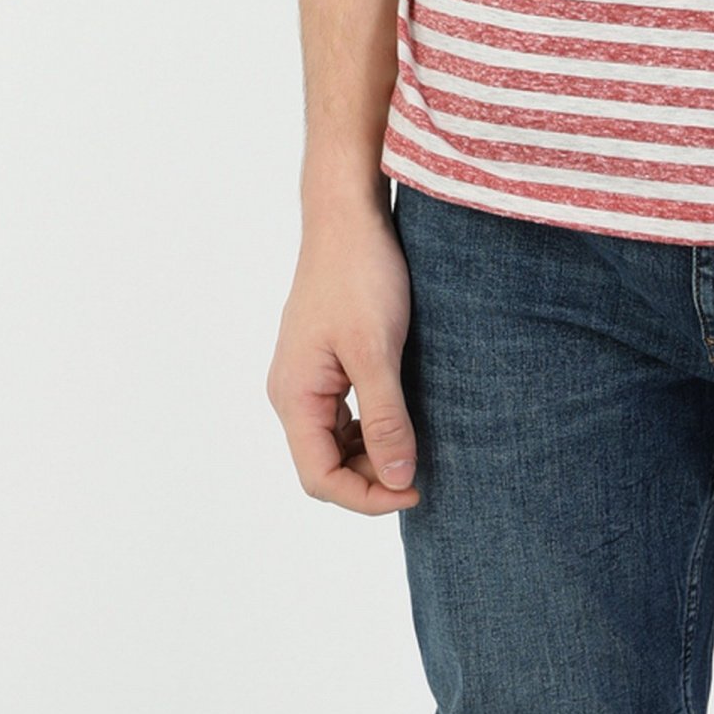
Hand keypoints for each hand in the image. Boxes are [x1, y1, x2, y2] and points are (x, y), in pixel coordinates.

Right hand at [267, 201, 421, 512]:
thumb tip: (397, 480)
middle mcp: (292, 392)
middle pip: (323, 464)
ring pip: (333, 440)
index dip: (365, 497)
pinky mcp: (323, 360)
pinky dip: (370, 425)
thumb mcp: (377, 350)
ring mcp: (306, 376)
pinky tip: (402, 414)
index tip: (413, 489)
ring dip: (371, 453)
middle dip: (370, 477)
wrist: (348, 217)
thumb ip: (385, 418)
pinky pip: (341, 413)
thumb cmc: (360, 275)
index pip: (319, 478)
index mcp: (294, 396)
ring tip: (415, 443)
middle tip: (420, 468)